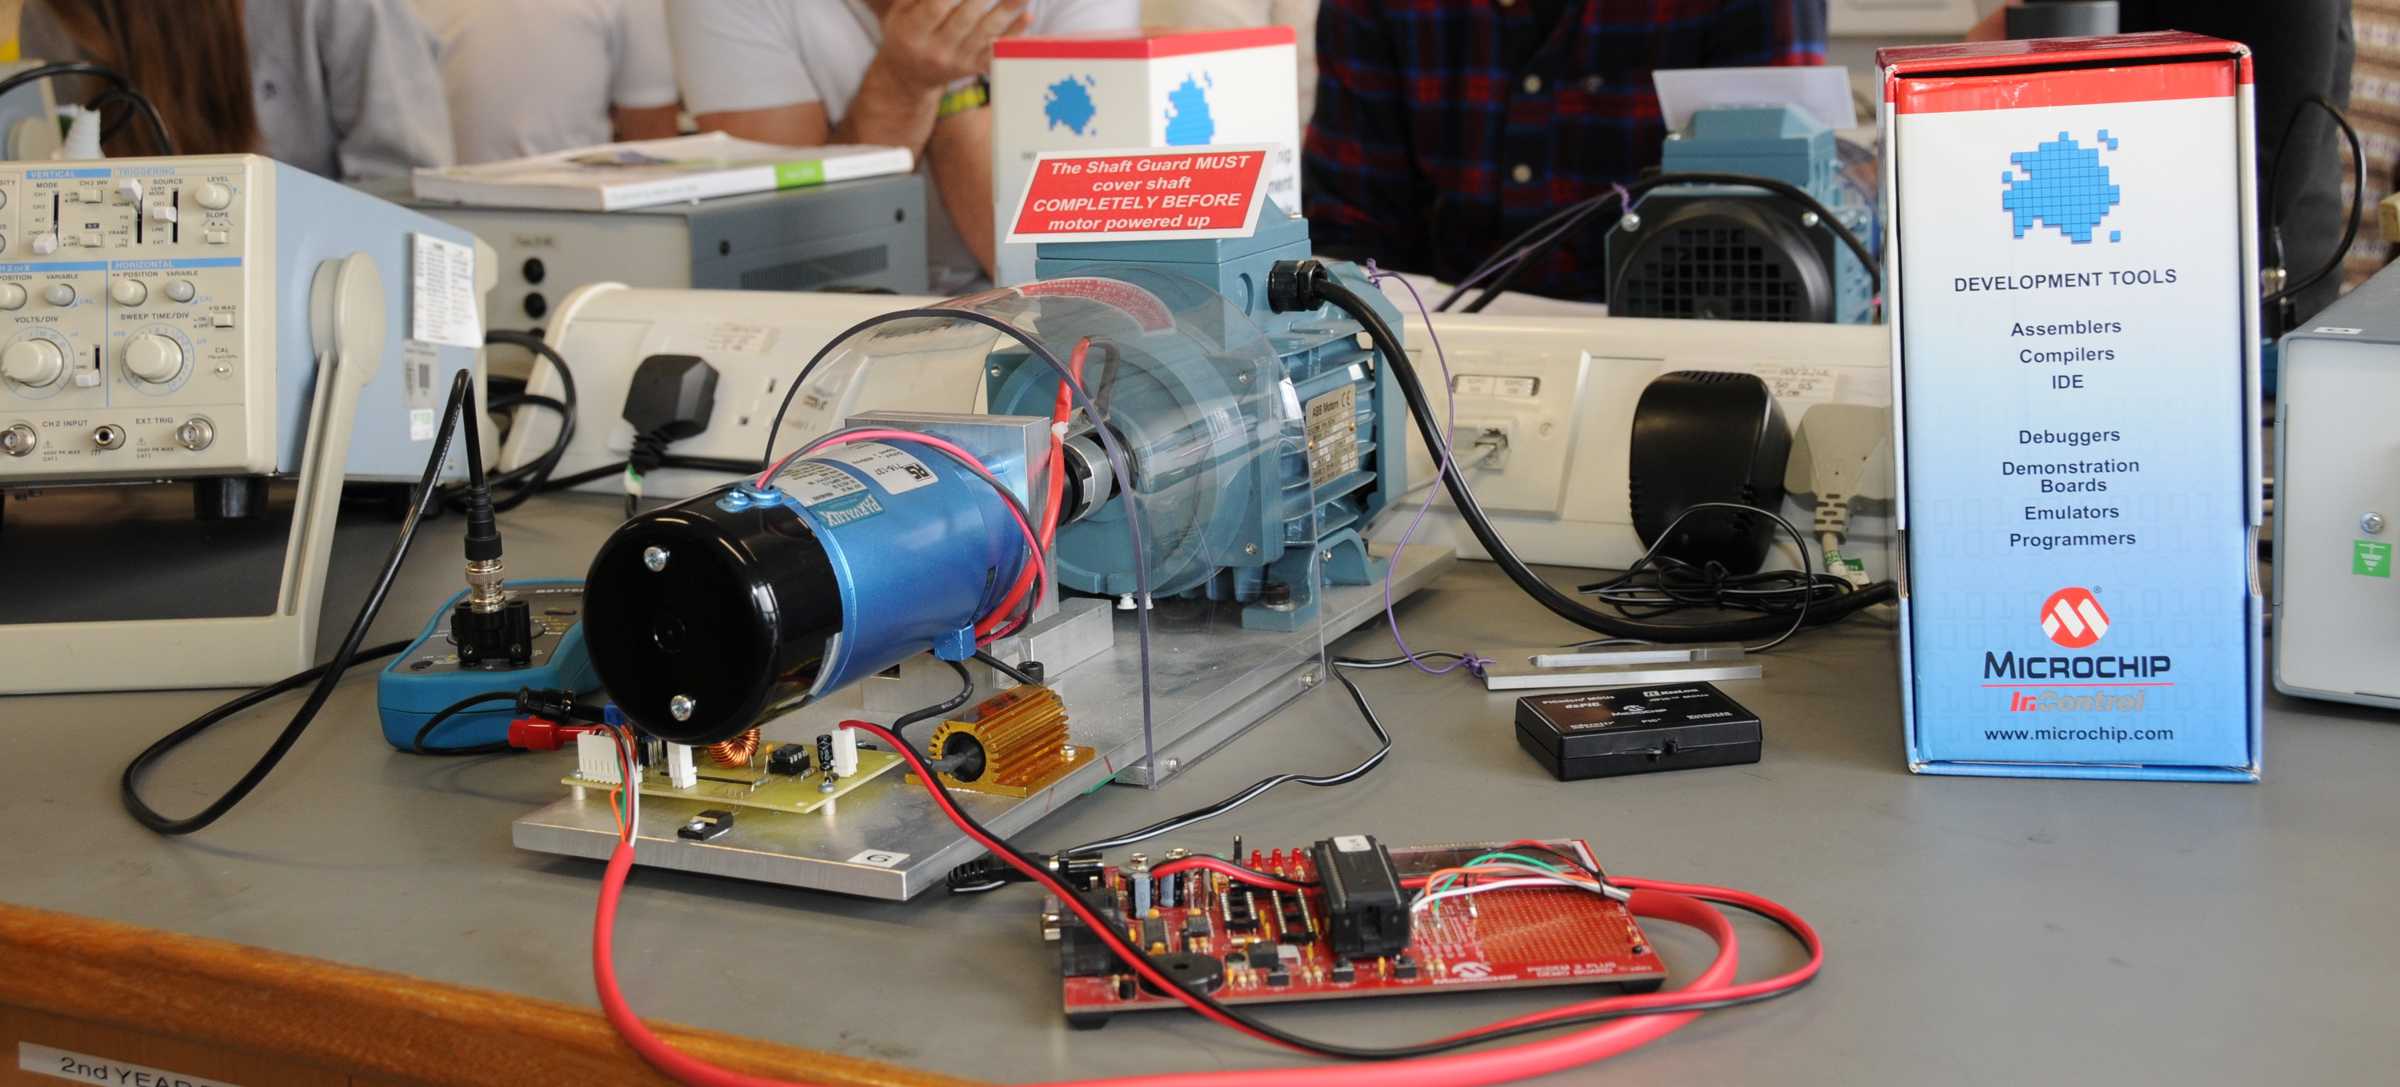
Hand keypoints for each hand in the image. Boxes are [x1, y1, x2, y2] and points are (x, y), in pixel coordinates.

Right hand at [874, 0, 1031, 91]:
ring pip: (987, 33)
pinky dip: (1014, 34)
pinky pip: (998, 50)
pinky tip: (1027, 16)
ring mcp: (959, 61)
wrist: (910, 75)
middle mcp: (937, 50)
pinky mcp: (975, 67)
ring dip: (1007, 9)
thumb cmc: (906, 30)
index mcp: (912, 32)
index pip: (935, 7)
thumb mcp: (900, 10)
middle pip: (966, 18)